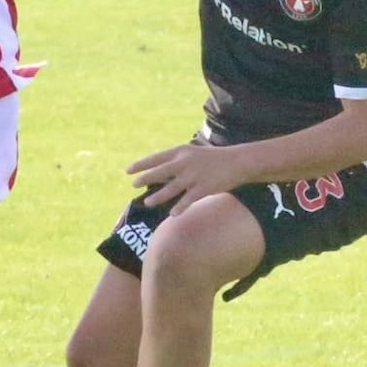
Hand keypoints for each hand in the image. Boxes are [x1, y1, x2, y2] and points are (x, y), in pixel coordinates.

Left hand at [128, 142, 248, 214]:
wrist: (237, 161)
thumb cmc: (212, 159)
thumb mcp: (192, 155)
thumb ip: (175, 164)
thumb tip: (157, 174)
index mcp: (182, 152)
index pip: (157, 158)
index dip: (142, 165)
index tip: (128, 171)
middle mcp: (186, 163)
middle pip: (161, 172)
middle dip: (146, 178)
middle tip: (133, 185)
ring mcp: (195, 176)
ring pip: (172, 188)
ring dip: (158, 196)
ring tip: (147, 203)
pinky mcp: (204, 187)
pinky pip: (188, 200)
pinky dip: (180, 207)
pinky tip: (172, 214)